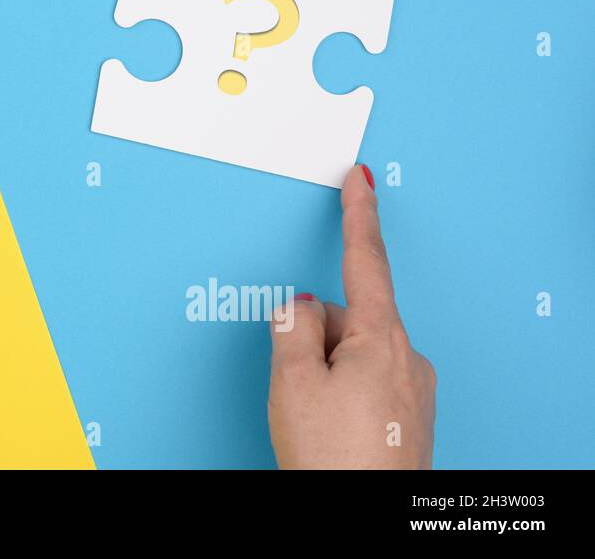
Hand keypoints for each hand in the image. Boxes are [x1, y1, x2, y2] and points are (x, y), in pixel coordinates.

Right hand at [268, 165, 435, 468]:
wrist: (366, 522)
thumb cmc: (335, 460)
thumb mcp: (292, 384)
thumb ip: (290, 329)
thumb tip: (299, 307)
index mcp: (379, 339)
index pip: (365, 261)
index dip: (358, 214)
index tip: (359, 179)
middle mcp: (406, 359)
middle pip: (345, 317)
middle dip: (312, 337)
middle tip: (294, 386)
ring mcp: (412, 391)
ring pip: (352, 353)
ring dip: (324, 371)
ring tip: (312, 420)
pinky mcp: (410, 420)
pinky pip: (365, 384)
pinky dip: (341, 395)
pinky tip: (329, 429)